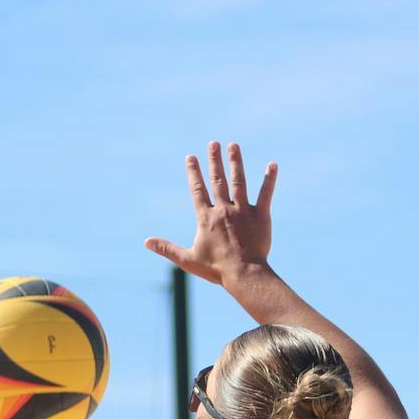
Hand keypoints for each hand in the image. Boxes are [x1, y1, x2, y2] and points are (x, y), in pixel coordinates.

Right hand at [144, 141, 276, 289]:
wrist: (244, 274)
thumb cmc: (216, 269)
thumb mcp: (187, 259)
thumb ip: (167, 248)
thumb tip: (146, 242)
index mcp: (206, 218)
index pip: (198, 190)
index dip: (194, 173)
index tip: (191, 157)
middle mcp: (224, 210)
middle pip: (218, 180)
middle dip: (215, 160)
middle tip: (213, 143)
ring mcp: (243, 211)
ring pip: (239, 181)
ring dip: (236, 162)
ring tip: (233, 146)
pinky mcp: (261, 216)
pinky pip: (265, 194)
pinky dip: (269, 179)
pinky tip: (272, 165)